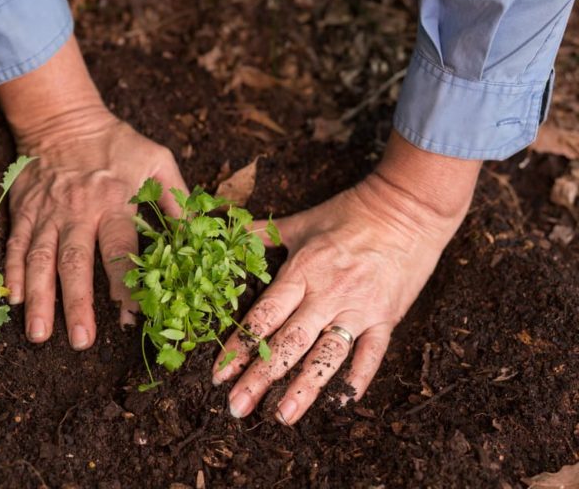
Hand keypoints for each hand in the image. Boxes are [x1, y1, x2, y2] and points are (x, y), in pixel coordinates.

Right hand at [0, 37, 185, 348]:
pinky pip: (16, 245)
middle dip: (77, 303)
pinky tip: (11, 302)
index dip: (125, 283)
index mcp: (114, 201)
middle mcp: (78, 212)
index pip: (120, 248)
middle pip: (76, 262)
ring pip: (40, 260)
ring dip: (39, 298)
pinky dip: (12, 273)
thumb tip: (200, 230)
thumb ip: (177, 196)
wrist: (62, 117)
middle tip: (82, 341)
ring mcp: (47, 213)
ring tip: (39, 335)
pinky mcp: (24, 211)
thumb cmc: (115, 142)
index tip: (130, 315)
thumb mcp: (156, 159)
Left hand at [211, 132, 480, 424]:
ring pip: (327, 355)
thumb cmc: (350, 213)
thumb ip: (262, 235)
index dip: (238, 346)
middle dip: (259, 378)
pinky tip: (342, 404)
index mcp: (302, 271)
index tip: (218, 375)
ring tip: (282, 417)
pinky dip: (359, 378)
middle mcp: (327, 294)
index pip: (263, 316)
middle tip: (237, 408)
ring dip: (303, 388)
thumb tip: (226, 234)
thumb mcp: (302, 222)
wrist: (408, 208)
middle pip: (288, 343)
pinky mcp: (387, 317)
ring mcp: (359, 308)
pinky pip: (373, 353)